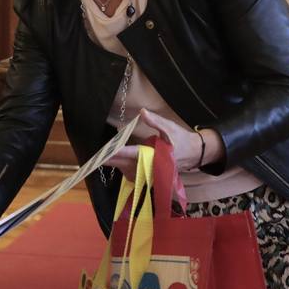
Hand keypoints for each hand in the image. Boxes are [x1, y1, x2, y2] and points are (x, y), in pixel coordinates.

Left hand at [104, 108, 221, 179]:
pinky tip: (112, 162)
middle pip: (125, 164)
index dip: (119, 152)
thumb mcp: (170, 128)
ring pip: (127, 171)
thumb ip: (155, 121)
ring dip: (114, 165)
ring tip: (99, 159)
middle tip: (95, 157)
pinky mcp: (149, 176)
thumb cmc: (181, 140)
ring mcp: (150, 174)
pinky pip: (132, 174)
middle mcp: (151, 167)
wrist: (194, 154)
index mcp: (155, 155)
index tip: (107, 150)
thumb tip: (142, 112)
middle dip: (110, 160)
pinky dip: (122, 168)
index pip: (133, 153)